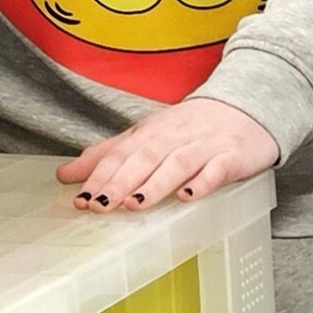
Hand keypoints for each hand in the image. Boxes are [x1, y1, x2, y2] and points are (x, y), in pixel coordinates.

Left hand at [58, 97, 279, 209]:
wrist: (247, 107)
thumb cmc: (191, 129)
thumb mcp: (146, 137)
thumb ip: (107, 156)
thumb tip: (65, 174)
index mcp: (150, 132)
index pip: (120, 154)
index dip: (99, 176)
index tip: (80, 198)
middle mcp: (174, 137)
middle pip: (143, 158)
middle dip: (120, 182)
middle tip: (100, 205)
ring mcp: (203, 146)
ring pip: (176, 163)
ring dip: (155, 184)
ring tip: (135, 203)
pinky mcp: (231, 156)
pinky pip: (216, 169)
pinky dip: (202, 182)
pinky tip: (188, 196)